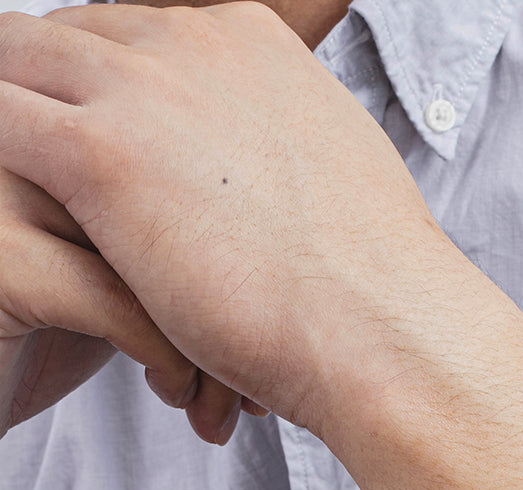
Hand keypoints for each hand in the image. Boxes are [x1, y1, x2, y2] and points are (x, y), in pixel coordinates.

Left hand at [0, 2, 445, 441]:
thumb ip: (277, 145)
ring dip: (9, 126)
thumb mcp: (334, 171)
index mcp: (248, 39)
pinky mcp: (95, 153)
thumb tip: (263, 187)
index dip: (107, 86)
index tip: (110, 145)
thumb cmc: (372, 284)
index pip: (135, 28)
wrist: (385, 329)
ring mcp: (138, 88)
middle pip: (66, 34)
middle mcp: (190, 38)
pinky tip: (7, 220)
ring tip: (26, 201)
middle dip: (49, 94)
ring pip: (9, 60)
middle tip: (60, 184)